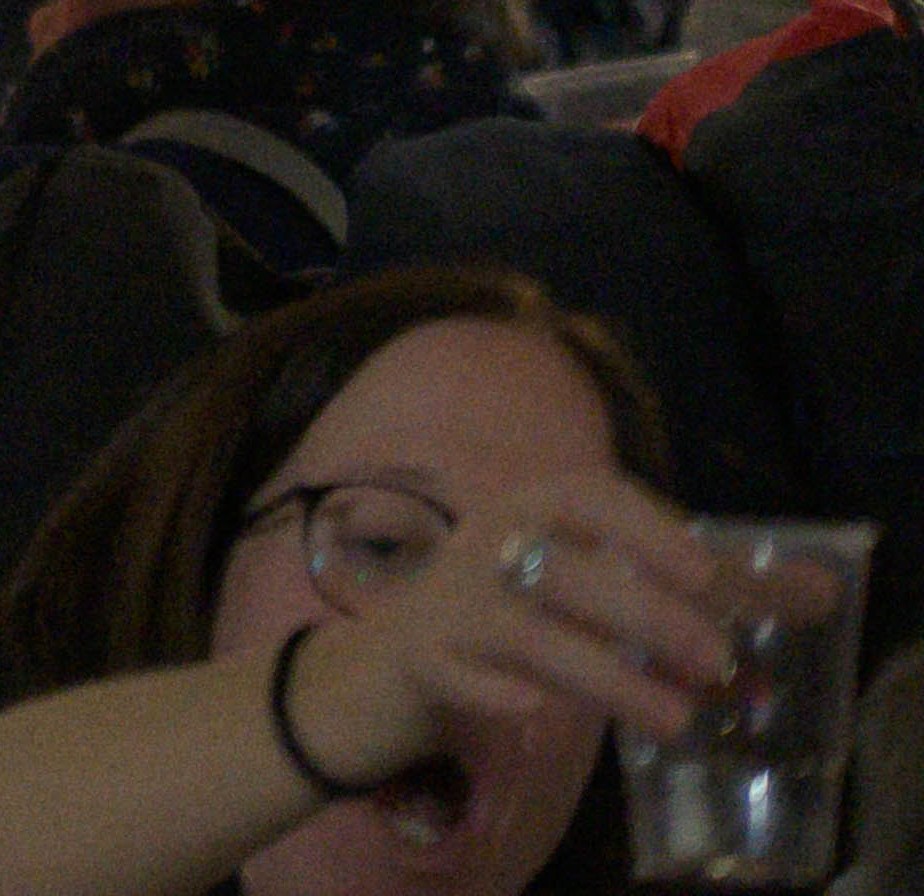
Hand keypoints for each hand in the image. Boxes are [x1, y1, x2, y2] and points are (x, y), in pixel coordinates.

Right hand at [284, 470, 743, 785]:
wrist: (396, 656)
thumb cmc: (522, 608)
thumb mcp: (603, 581)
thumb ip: (705, 589)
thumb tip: (819, 594)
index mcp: (531, 510)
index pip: (588, 497)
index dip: (646, 528)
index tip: (707, 570)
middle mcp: (486, 544)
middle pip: (564, 569)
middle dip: (644, 614)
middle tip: (719, 662)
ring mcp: (449, 603)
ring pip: (522, 629)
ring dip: (601, 673)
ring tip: (675, 720)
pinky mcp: (425, 661)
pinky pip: (458, 673)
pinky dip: (495, 691)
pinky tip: (532, 711)